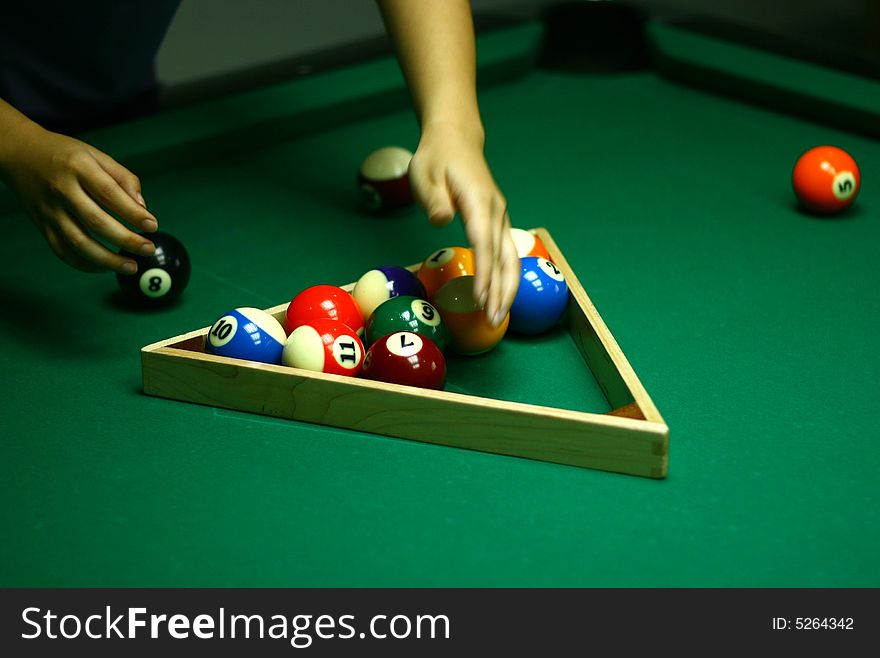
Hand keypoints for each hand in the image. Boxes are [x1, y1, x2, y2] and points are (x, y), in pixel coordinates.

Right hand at [0, 123, 157, 272]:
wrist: (20, 154)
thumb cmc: (65, 155)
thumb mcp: (96, 155)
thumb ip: (124, 179)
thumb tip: (143, 208)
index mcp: (78, 167)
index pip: (109, 193)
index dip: (132, 213)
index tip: (153, 226)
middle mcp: (61, 190)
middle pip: (96, 221)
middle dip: (126, 240)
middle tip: (148, 249)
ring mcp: (50, 210)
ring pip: (78, 242)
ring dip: (107, 260)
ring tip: (131, 266)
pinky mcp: (42, 225)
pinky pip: (62, 251)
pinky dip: (84, 264)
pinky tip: (104, 267)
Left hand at [409, 122, 518, 326]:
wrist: (456, 140)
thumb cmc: (436, 158)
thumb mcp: (424, 173)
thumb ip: (433, 198)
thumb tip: (442, 220)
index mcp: (479, 200)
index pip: (483, 242)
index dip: (483, 272)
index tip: (479, 297)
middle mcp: (496, 211)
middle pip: (505, 257)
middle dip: (501, 291)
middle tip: (493, 320)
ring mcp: (500, 217)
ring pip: (511, 259)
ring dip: (507, 290)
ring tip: (497, 317)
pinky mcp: (497, 222)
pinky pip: (506, 254)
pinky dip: (505, 278)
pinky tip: (498, 297)